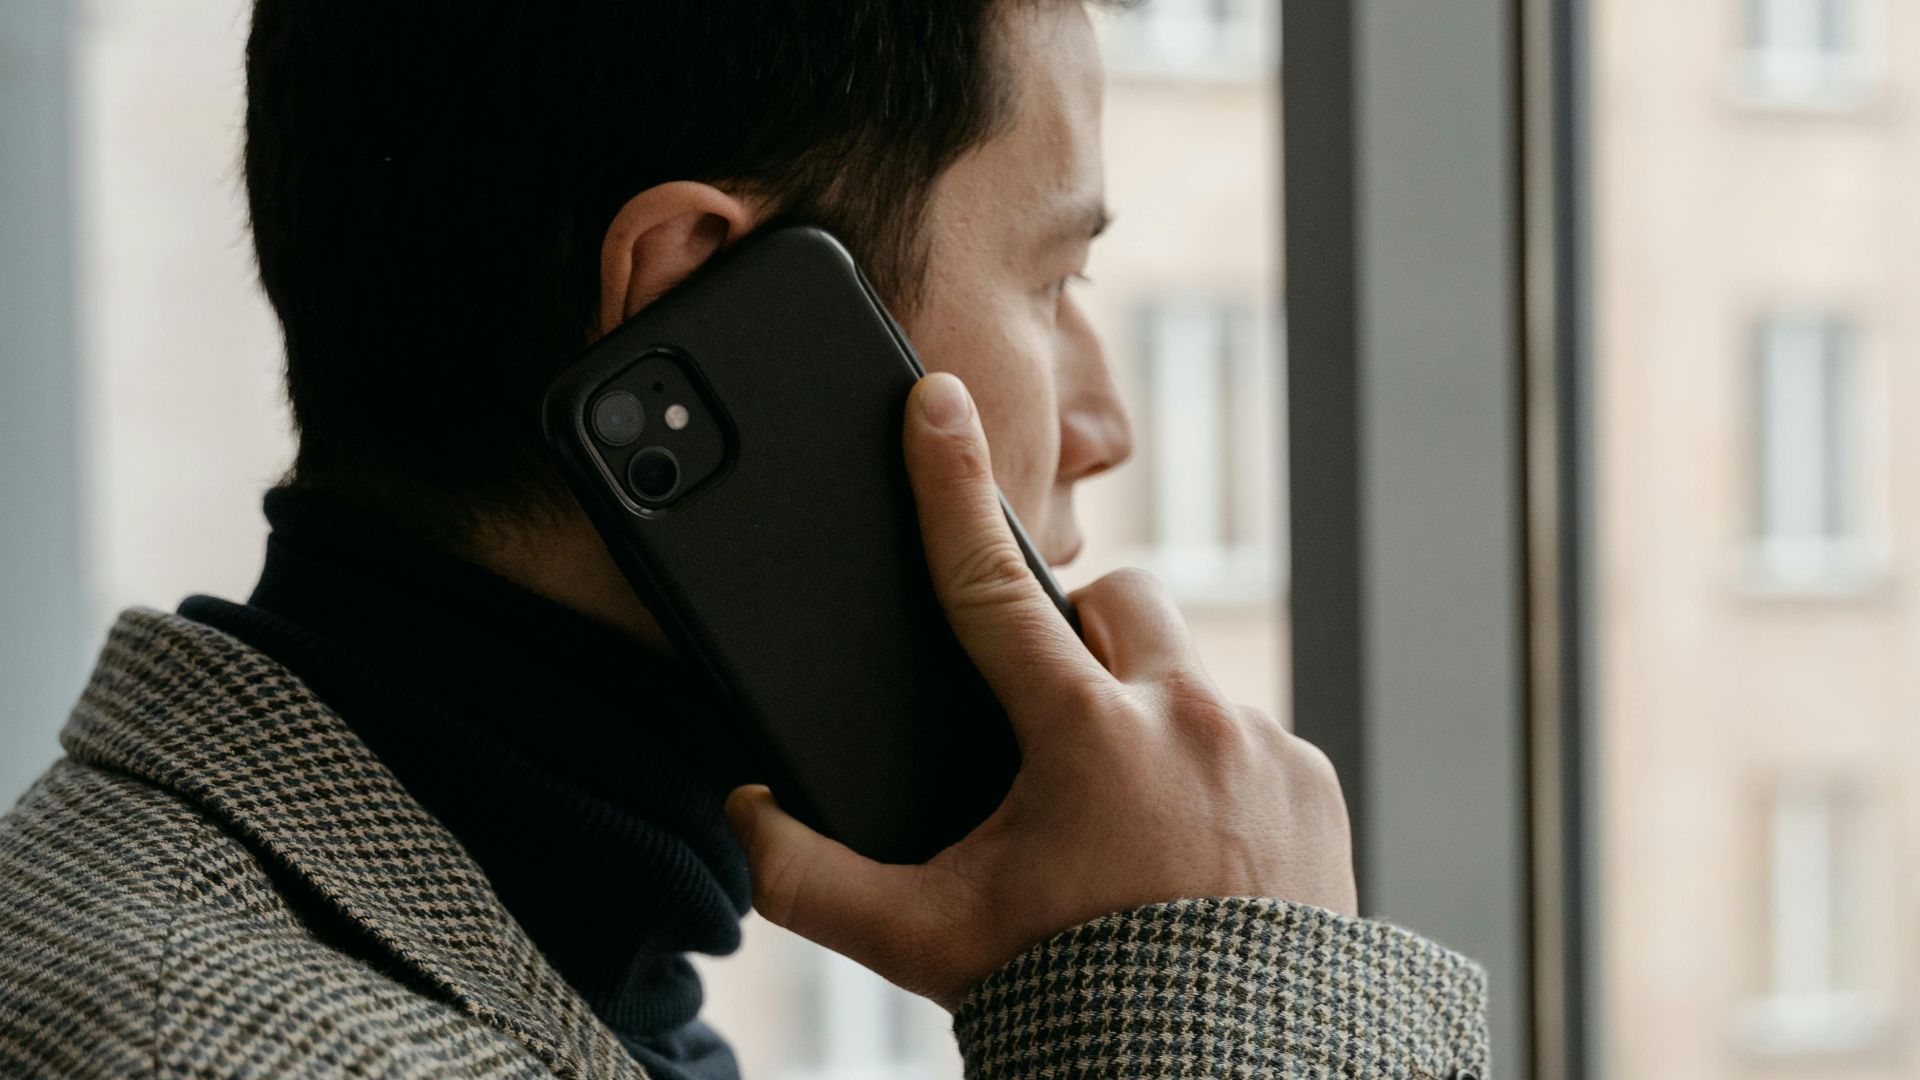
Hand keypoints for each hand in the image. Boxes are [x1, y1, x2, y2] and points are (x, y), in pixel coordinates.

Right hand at [725, 371, 1356, 1010]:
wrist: (1226, 1072)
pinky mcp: (1313, 786)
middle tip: (1051, 724)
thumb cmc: (1075, 999)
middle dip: (1078, 638)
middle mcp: (1183, 719)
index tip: (935, 400)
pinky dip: (1214, 769)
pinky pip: (1250, 736)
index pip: (991, 578)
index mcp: (1082, 735)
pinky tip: (1192, 844)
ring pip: (1185, 673)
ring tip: (1126, 811)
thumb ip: (813, 879)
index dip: (948, 482)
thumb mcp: (925, 944)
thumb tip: (743, 818)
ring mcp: (1260, 747)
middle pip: (1118, 600)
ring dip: (1146, 712)